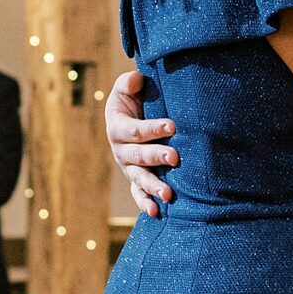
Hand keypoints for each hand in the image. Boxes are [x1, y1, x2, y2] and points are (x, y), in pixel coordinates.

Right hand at [106, 68, 175, 217]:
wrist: (131, 116)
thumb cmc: (133, 99)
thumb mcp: (127, 88)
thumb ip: (129, 83)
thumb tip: (136, 80)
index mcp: (117, 127)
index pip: (135, 130)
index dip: (153, 128)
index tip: (172, 125)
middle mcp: (120, 150)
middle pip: (138, 156)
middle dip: (156, 156)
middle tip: (175, 157)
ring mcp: (128, 168)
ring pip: (139, 178)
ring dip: (153, 186)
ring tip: (168, 194)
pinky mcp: (135, 179)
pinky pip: (138, 194)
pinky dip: (145, 203)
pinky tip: (156, 212)